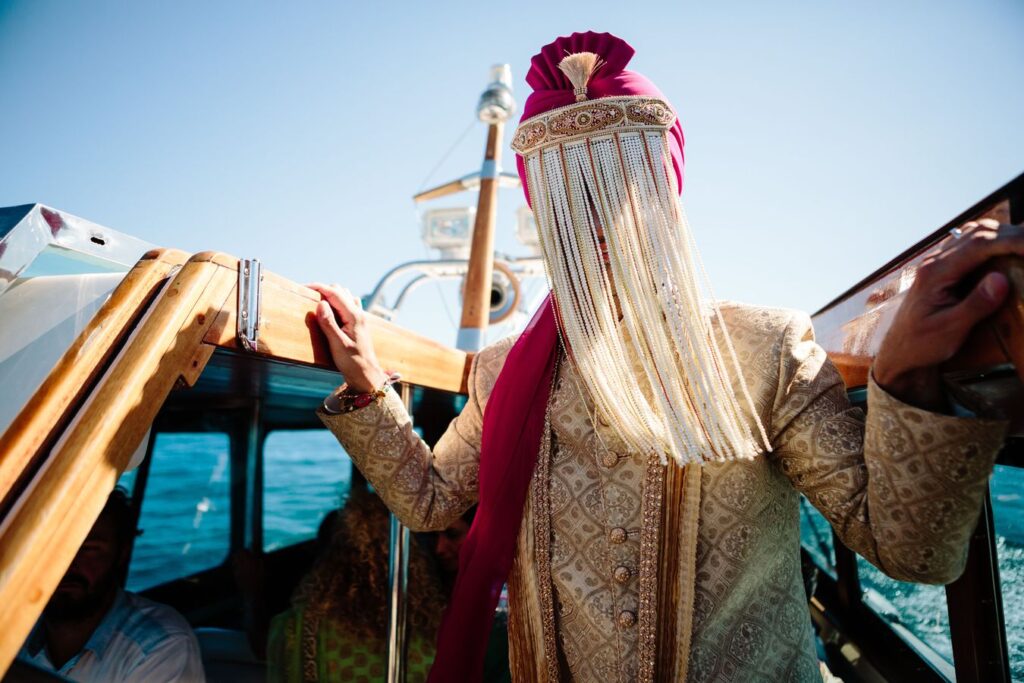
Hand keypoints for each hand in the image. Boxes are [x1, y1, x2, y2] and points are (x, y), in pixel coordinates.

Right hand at [308, 283, 386, 392]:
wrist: (366, 374)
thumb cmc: (352, 362)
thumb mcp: (337, 344)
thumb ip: (329, 323)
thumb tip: (321, 303)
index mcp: (354, 316)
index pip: (335, 293)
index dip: (319, 287)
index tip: (304, 287)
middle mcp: (359, 313)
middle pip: (340, 291)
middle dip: (323, 290)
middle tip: (308, 296)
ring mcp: (359, 317)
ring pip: (344, 296)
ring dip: (330, 295)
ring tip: (317, 303)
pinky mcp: (357, 322)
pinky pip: (347, 304)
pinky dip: (337, 302)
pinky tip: (329, 311)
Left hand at [873, 218, 1022, 409]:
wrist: (899, 351)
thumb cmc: (921, 344)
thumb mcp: (950, 329)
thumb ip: (976, 304)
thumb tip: (1001, 279)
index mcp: (935, 273)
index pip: (978, 244)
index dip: (1012, 240)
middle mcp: (934, 261)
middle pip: (978, 233)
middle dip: (1013, 234)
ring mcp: (936, 263)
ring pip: (973, 234)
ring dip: (1003, 235)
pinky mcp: (942, 268)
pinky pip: (969, 245)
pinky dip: (993, 242)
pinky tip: (1008, 250)